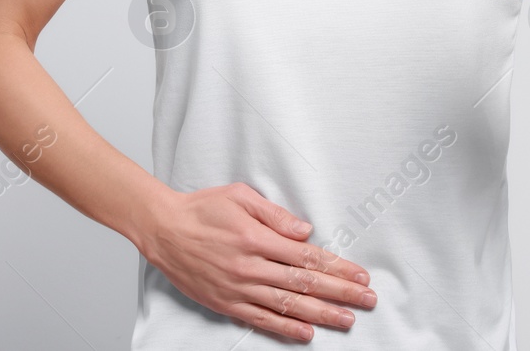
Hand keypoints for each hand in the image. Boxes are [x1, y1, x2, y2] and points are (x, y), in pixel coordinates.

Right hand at [134, 181, 375, 341]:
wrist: (163, 229)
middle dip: (340, 292)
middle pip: (305, 283)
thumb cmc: (202, 208)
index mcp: (257, 238)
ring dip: (321, 314)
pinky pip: (261, 319)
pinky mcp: (226, 303)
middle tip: (367, 299)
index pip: (307, 257)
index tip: (360, 275)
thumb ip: (275, 215)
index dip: (337, 267)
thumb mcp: (240, 196)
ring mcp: (238, 288)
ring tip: (347, 319)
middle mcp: (251, 267)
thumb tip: (306, 231)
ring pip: (288, 305)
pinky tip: (307, 334)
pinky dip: (286, 328)